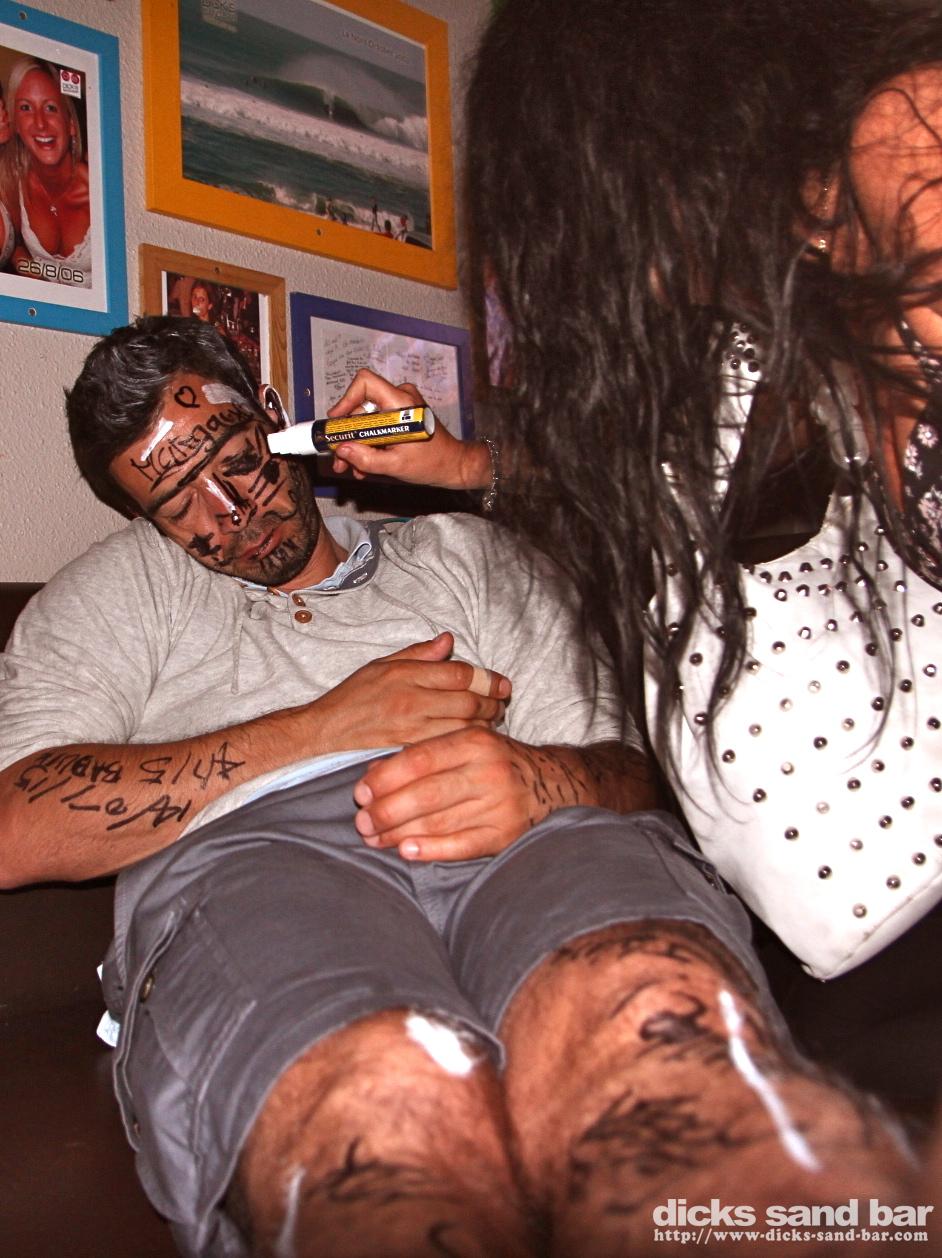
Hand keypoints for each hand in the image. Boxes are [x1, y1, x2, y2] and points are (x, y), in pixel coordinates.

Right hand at [300, 633, 510, 752]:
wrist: (325, 730)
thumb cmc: (354, 696)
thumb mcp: (382, 664)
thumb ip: (419, 654)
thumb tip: (450, 641)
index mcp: (407, 674)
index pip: (460, 674)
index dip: (488, 679)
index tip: (503, 685)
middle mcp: (411, 700)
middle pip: (468, 701)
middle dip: (492, 704)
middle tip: (502, 705)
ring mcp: (410, 728)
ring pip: (463, 726)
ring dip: (484, 725)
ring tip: (492, 722)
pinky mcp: (409, 751)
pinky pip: (448, 746)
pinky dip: (465, 742)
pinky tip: (471, 740)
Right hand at [327, 367, 489, 489]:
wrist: (453, 465)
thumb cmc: (433, 462)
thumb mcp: (395, 465)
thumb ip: (366, 458)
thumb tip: (342, 450)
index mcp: (401, 403)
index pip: (365, 383)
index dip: (346, 400)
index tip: (337, 422)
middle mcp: (401, 398)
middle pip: (362, 407)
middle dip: (349, 433)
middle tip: (339, 456)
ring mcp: (401, 406)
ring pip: (367, 419)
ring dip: (357, 443)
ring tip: (352, 466)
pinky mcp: (401, 415)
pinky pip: (377, 424)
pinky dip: (369, 442)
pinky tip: (364, 462)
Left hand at [352, 726, 558, 860]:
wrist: (552, 783)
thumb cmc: (494, 762)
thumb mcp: (464, 745)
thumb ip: (422, 755)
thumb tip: (373, 774)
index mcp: (475, 741)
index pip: (421, 759)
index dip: (386, 777)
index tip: (360, 791)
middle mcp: (489, 770)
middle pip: (427, 793)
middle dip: (388, 810)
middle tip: (362, 821)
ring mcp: (500, 804)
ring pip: (440, 821)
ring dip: (400, 833)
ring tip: (375, 839)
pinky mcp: (506, 834)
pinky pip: (463, 845)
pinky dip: (432, 849)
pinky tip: (407, 852)